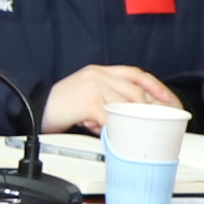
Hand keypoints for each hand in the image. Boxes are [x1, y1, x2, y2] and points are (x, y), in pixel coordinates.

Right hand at [40, 65, 181, 132]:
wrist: (34, 108)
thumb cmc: (61, 106)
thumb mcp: (87, 95)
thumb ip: (108, 98)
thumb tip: (133, 113)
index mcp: (100, 71)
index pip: (136, 74)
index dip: (156, 87)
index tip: (169, 100)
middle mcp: (98, 75)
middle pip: (136, 90)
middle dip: (150, 108)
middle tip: (157, 122)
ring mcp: (93, 86)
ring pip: (126, 104)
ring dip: (131, 120)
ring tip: (131, 130)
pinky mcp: (88, 101)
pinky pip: (111, 117)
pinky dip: (114, 128)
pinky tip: (110, 133)